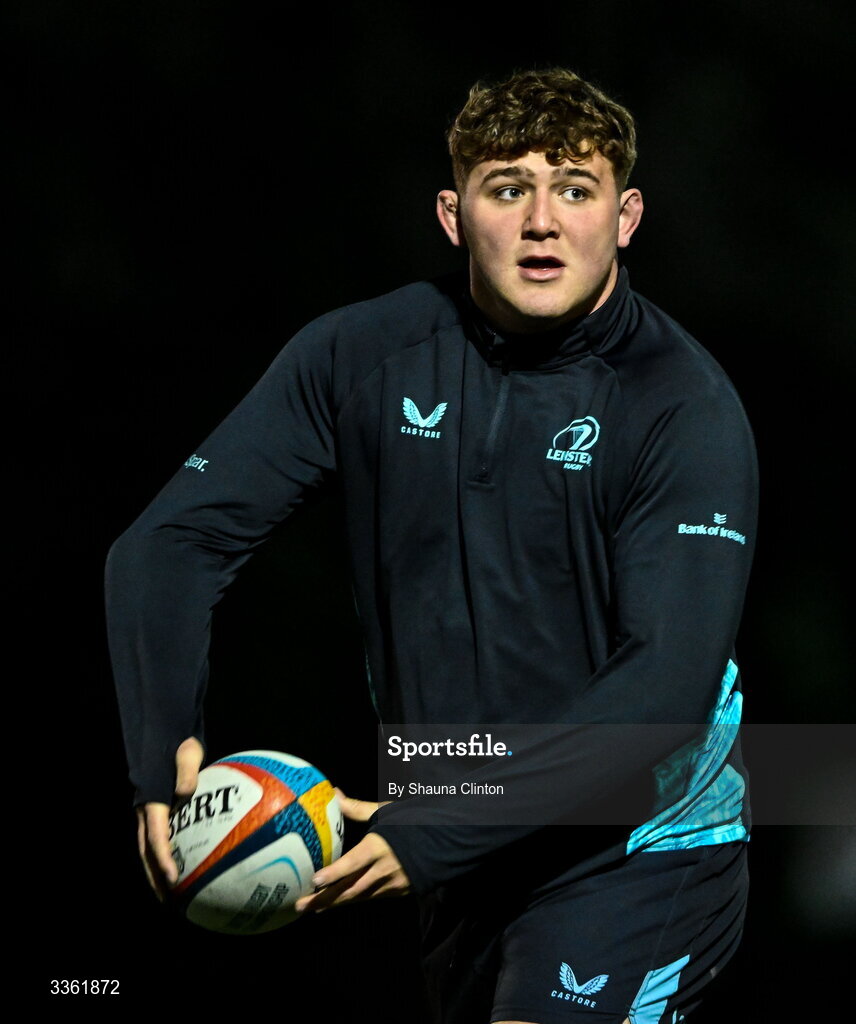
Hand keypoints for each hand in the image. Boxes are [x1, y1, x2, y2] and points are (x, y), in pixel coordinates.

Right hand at [136, 736, 203, 899]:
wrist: (166, 736)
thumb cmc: (179, 743)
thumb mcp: (186, 750)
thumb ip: (186, 769)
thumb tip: (186, 791)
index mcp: (151, 800)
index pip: (155, 835)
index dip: (162, 858)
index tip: (172, 878)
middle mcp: (146, 811)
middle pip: (146, 851)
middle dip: (155, 876)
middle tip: (167, 900)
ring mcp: (149, 813)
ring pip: (148, 848)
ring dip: (156, 871)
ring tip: (171, 894)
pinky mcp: (158, 812)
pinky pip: (160, 838)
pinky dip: (166, 855)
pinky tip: (184, 867)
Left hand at [294, 789, 408, 912]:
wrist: (448, 839)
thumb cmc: (414, 820)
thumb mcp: (386, 811)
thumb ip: (357, 808)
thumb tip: (334, 794)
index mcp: (379, 847)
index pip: (353, 863)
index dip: (333, 874)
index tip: (314, 880)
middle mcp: (384, 869)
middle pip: (350, 889)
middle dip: (324, 899)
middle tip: (300, 905)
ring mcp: (393, 884)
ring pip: (359, 897)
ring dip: (336, 903)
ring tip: (314, 908)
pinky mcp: (400, 891)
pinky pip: (373, 897)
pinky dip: (355, 900)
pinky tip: (341, 901)